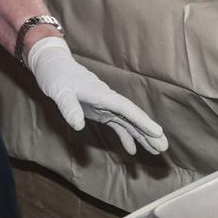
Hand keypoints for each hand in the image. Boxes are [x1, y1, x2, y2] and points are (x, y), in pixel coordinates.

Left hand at [26, 36, 167, 153]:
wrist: (54, 67)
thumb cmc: (57, 77)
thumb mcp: (60, 93)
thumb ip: (69, 108)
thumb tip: (78, 125)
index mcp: (102, 95)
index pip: (127, 109)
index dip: (142, 121)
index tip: (157, 132)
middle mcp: (109, 100)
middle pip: (133, 117)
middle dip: (149, 131)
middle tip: (163, 147)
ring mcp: (107, 106)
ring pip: (129, 122)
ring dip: (142, 136)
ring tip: (156, 150)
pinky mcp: (102, 111)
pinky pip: (118, 125)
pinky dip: (126, 137)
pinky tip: (132, 150)